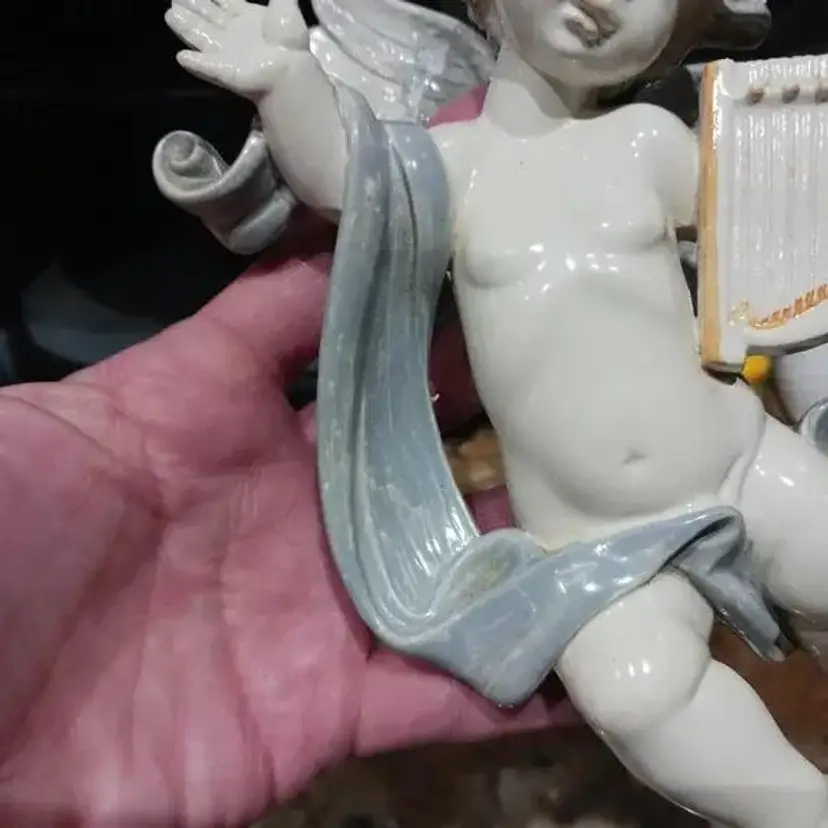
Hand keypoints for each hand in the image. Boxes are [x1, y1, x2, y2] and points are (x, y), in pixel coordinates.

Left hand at [0, 222, 570, 826]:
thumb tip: (336, 249)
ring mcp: (327, 611)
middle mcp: (305, 510)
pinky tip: (607, 662)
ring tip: (645, 525)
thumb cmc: (17, 533)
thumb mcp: (107, 402)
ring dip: (547, 558)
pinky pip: (449, 695)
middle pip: (435, 462)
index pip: (368, 356)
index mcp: (247, 425)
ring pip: (465, 576)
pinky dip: (524, 684)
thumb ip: (231, 332)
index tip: (526, 283)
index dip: (442, 319)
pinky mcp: (334, 709)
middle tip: (618, 401)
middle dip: (521, 434)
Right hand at [166, 0, 309, 97]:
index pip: (224, 2)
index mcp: (247, 17)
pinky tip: (181, 57)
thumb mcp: (284, 6)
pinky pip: (204, 66)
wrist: (288, 68)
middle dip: (194, 7)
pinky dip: (194, 63)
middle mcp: (233, 33)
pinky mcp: (221, 70)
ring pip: (200, 36)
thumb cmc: (288, 38)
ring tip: (170, 15)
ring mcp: (226, 53)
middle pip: (208, 17)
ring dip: (185, 27)